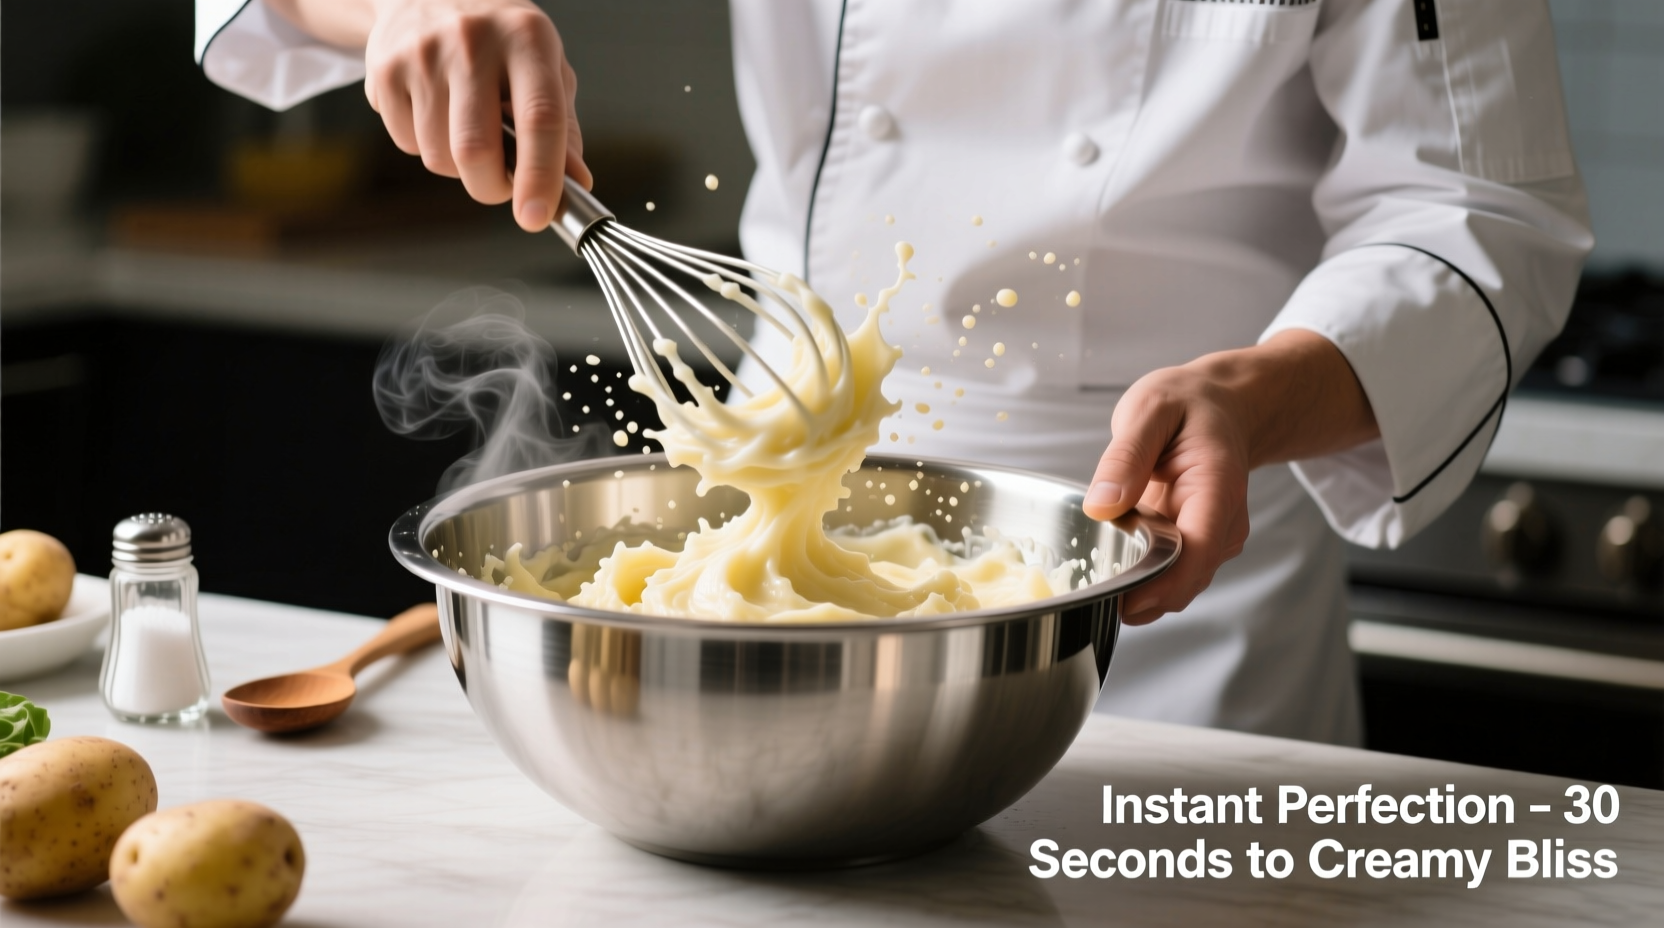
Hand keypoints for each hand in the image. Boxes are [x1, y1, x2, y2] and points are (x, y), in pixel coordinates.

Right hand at [268, 0, 591, 231]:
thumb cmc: (501, 40)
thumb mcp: (546, 69)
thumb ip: (563, 129)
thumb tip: (576, 184)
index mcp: (528, 39)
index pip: (539, 118)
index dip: (540, 176)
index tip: (537, 216)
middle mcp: (473, 41)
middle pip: (476, 150)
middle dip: (491, 188)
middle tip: (501, 185)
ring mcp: (423, 54)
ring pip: (439, 157)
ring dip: (458, 166)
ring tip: (467, 129)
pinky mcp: (385, 70)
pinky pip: (408, 144)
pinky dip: (426, 146)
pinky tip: (436, 111)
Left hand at [1082, 330, 1377, 625]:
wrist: (1220, 405)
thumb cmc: (1188, 404)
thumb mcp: (1149, 410)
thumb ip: (1126, 457)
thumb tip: (1101, 506)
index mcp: (1217, 488)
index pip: (1199, 551)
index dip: (1163, 586)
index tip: (1124, 603)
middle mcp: (1223, 521)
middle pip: (1188, 580)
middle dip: (1141, 596)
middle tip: (1091, 590)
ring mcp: (1213, 538)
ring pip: (1177, 585)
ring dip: (1138, 589)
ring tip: (1098, 573)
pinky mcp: (1196, 545)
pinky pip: (1169, 574)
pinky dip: (1141, 577)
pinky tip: (1114, 561)